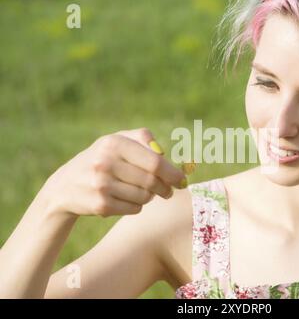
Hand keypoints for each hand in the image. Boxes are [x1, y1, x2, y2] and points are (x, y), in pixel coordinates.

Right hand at [42, 128, 185, 217]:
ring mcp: (102, 186)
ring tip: (141, 191)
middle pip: (152, 182)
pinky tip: (125, 199)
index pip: (155, 162)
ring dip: (149, 197)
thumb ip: (143, 139)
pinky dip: (137, 206)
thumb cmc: (102, 159)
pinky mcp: (100, 206)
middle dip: (165, 188)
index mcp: (114, 143)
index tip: (182, 180)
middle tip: (168, 191)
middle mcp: (106, 163)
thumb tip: (165, 153)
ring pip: (145, 197)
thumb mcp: (117, 141)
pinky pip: (135, 209)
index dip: (173, 173)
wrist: (66, 185)